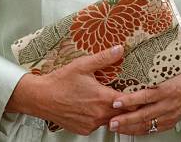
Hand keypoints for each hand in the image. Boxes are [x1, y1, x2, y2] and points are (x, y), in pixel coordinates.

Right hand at [6, 45, 125, 134]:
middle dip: (126, 105)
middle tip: (127, 94)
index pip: (130, 103)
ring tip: (108, 98)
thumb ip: (104, 58)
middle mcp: (98, 115)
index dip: (136, 97)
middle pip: (122, 114)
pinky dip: (99, 117)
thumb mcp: (83, 65)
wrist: (41, 98)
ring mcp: (91, 125)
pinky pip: (97, 125)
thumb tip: (120, 50)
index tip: (139, 91)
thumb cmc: (60, 81)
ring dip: (112, 111)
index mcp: (102, 99)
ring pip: (110, 120)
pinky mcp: (83, 130)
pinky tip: (93, 106)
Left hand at [108, 70, 180, 135]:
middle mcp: (166, 104)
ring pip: (146, 125)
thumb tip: (132, 61)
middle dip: (126, 120)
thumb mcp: (167, 69)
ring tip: (116, 127)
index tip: (116, 101)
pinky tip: (129, 130)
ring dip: (129, 127)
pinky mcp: (169, 123)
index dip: (130, 101)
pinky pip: (152, 130)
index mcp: (165, 89)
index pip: (145, 96)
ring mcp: (168, 116)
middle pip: (143, 115)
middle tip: (111, 121)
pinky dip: (139, 130)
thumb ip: (150, 71)